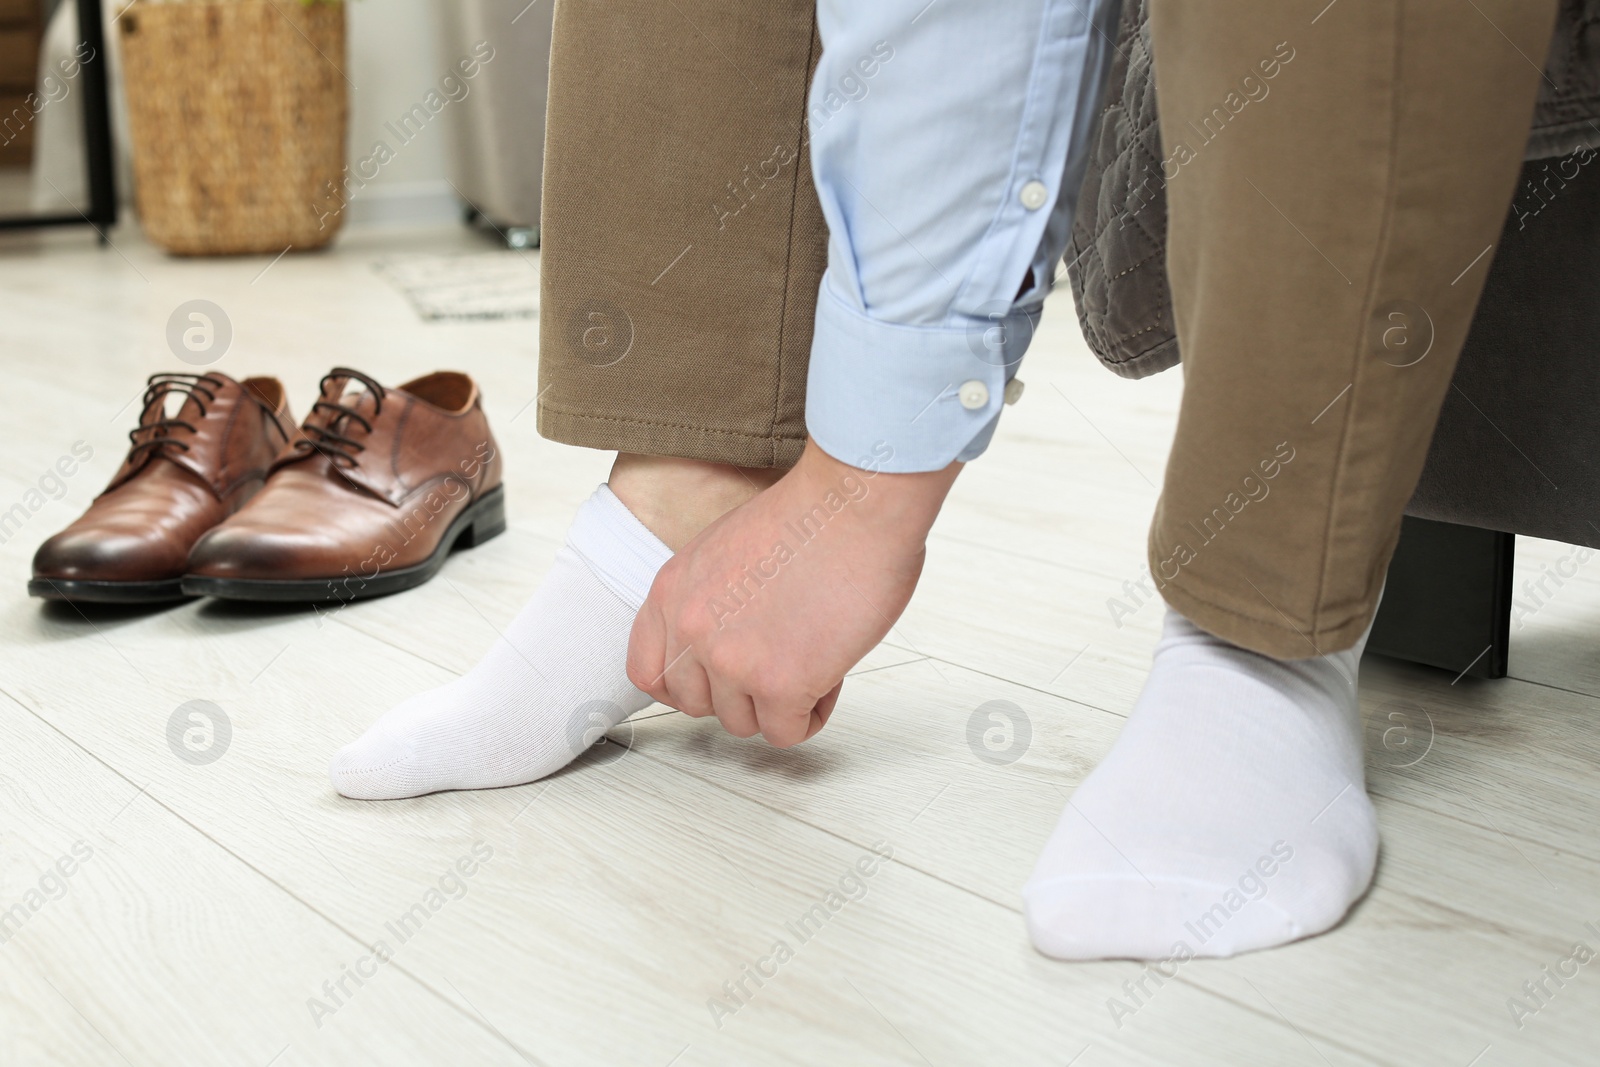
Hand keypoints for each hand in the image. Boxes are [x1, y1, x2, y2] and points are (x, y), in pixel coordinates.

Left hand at [626, 440, 959, 746]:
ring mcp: (731, 659)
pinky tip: (829, 675)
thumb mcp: (727, 551)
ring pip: (743, 723)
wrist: (857, 503)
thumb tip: (724, 645)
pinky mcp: (779, 682)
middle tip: (776, 665)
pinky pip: (786, 733)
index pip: (647, 673)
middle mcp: (691, 628)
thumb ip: (710, 601)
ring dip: (779, 703)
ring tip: (811, 660)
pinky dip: (811, 713)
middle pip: (696, 705)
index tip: (717, 681)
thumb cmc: (813, 515)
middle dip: (739, 695)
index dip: (687, 686)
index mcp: (672, 591)